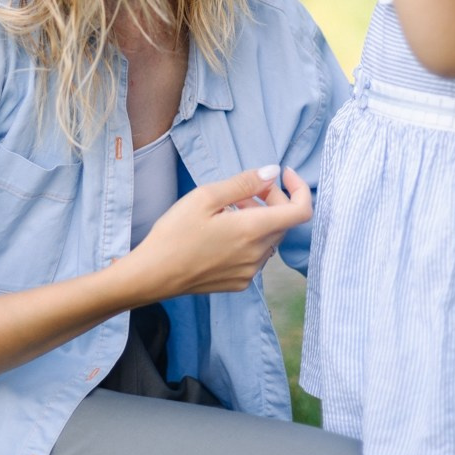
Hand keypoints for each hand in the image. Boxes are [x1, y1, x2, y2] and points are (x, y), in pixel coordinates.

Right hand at [128, 165, 311, 297]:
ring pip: (270, 238)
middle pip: (284, 222)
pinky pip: (257, 255)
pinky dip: (250, 238)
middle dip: (272, 199)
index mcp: (253, 230)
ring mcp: (250, 272)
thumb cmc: (175, 233)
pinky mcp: (239, 282)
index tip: (283, 174)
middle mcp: (258, 254)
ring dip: (260, 218)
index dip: (299, 188)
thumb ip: (244, 183)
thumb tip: (273, 172)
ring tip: (230, 208)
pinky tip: (224, 231)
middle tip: (245, 189)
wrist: (153, 275)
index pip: (301, 211)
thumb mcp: (206, 196)